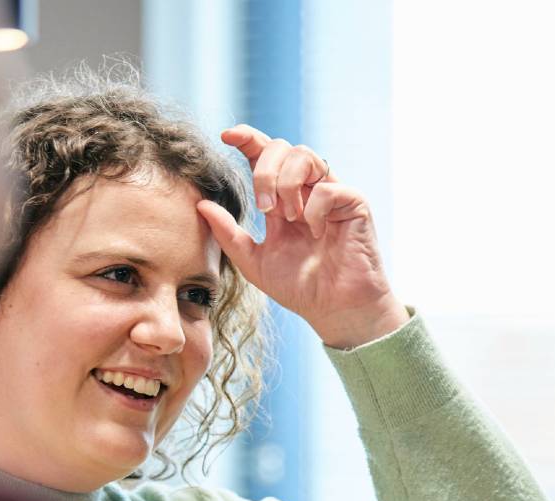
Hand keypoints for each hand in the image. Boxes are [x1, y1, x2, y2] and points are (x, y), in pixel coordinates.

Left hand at [196, 125, 408, 348]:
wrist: (335, 310)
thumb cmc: (300, 288)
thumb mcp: (253, 261)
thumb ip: (228, 234)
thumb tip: (201, 205)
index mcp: (282, 199)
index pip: (264, 156)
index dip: (248, 139)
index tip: (227, 136)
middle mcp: (306, 190)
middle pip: (282, 147)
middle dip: (265, 171)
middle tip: (263, 207)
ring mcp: (331, 194)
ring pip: (305, 155)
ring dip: (287, 184)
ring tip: (288, 217)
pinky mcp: (354, 203)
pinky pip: (327, 188)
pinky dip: (314, 208)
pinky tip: (316, 232)